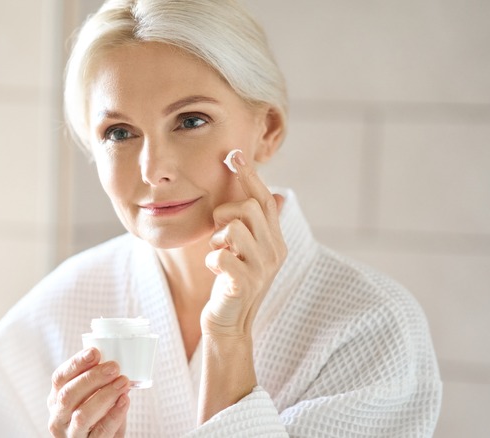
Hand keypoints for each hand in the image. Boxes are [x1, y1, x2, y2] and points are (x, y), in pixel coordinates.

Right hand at [48, 348, 130, 436]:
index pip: (59, 378)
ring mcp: (70, 435)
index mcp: (56, 400)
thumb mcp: (90, 399)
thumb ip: (98, 383)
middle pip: (68, 395)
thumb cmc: (97, 418)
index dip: (76, 363)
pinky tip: (124, 401)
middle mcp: (58, 418)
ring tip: (123, 382)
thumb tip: (115, 362)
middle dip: (91, 378)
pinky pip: (101, 431)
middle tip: (113, 367)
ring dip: (105, 395)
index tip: (94, 352)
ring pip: (82, 415)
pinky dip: (114, 415)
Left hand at [203, 149, 285, 338]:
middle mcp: (274, 251)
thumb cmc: (233, 283)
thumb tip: (278, 194)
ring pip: (233, 228)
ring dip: (217, 239)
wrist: (229, 325)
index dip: (250, 176)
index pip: (266, 200)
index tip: (234, 154)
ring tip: (219, 255)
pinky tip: (215, 271)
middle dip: (225, 214)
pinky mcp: (244, 284)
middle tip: (220, 235)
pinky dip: (211, 260)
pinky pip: (220, 255)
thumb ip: (257, 225)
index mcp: (275, 240)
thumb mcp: (247, 251)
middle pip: (249, 207)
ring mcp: (262, 268)